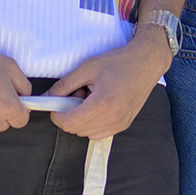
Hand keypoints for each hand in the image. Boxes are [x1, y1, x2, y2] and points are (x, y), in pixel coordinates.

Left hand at [47, 30, 169, 139]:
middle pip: (75, 129)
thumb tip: (48, 97)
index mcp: (102, 104)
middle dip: (70, 114)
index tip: (57, 101)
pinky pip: (98, 133)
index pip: (68, 123)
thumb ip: (64, 84)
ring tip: (90, 97)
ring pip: (86, 133)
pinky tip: (99, 104)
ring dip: (81, 119)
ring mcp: (119, 124)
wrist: (147, 62)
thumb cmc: (119, 61)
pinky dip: (92, 123)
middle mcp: (112, 119)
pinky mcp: (124, 125)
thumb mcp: (87, 67)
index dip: (57, 113)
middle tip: (78, 93)